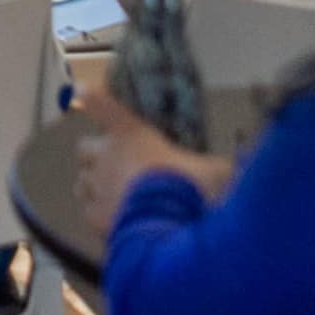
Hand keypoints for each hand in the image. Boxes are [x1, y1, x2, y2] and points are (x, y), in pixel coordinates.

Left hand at [74, 86, 229, 233]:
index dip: (94, 99)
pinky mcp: (96, 216)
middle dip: (96, 158)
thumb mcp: (215, 171)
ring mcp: (98, 186)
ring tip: (114, 198)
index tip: (81, 89)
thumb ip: (219, 167)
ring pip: (82, 183)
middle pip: (85, 149)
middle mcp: (109, 156)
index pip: (105, 108)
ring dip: (95, 189)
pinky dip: (101, 218)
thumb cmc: (193, 189)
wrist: (171, 224)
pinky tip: (118, 224)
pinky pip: (90, 214)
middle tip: (115, 169)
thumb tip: (233, 169)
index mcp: (133, 134)